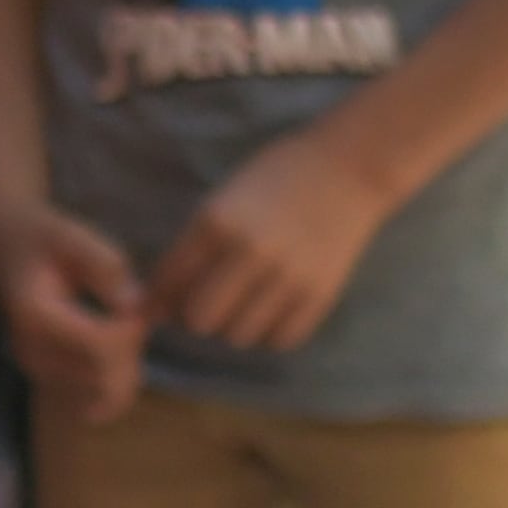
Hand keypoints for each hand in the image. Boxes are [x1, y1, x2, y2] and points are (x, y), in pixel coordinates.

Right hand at [0, 202, 149, 424]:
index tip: (144, 303)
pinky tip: (118, 344)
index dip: (132, 329)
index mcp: (33, 315)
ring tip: (125, 321)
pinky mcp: (46, 375)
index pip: (99, 344)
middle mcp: (30, 349)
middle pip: (105, 375)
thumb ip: (106, 268)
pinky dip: (117, 375)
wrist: (1, 242)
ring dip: (128, 362)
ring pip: (105, 391)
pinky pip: (97, 397)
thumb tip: (136, 309)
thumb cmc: (42, 236)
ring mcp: (37, 367)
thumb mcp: (73, 236)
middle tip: (139, 311)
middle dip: (134, 347)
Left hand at [152, 132, 402, 358]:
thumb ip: (192, 244)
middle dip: (196, 314)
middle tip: (206, 302)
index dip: (159, 297)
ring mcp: (287, 275)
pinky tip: (271, 309)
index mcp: (215, 222)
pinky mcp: (321, 293)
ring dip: (233, 325)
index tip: (162, 301)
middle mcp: (248, 252)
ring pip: (238, 335)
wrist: (347, 168)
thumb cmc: (274, 177)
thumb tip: (159, 297)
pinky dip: (270, 331)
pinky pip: (281, 339)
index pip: (169, 281)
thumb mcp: (222, 199)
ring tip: (242, 304)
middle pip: (200, 319)